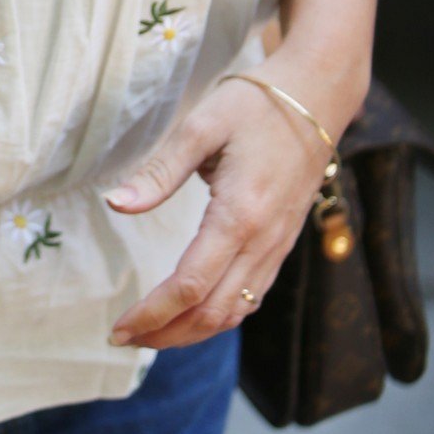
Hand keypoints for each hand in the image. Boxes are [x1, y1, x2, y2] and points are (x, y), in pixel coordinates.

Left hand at [103, 54, 361, 350]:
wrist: (318, 96)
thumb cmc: (255, 105)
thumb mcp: (200, 126)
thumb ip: (158, 172)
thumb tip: (116, 205)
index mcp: (240, 216)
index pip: (190, 286)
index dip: (151, 314)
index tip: (117, 327)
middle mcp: (263, 241)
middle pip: (212, 313)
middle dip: (166, 334)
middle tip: (123, 337)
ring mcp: (278, 246)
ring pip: (236, 312)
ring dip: (191, 332)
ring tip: (150, 333)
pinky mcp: (283, 243)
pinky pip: (252, 296)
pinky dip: (219, 315)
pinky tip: (191, 312)